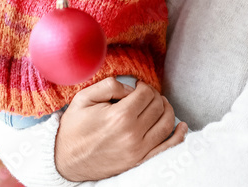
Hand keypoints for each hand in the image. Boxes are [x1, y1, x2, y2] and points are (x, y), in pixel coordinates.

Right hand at [55, 77, 187, 180]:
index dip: (145, 86)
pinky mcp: (139, 161)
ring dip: (167, 110)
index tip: (138, 87)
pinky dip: (178, 136)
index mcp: (119, 116)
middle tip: (146, 95)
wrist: (65, 160)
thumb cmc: (73, 128)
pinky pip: (167, 148)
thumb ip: (110, 85)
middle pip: (158, 107)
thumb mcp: (84, 98)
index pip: (146, 94)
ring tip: (159, 104)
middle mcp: (132, 134)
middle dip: (155, 96)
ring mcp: (138, 150)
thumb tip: (132, 87)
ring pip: (166, 124)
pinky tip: (182, 126)